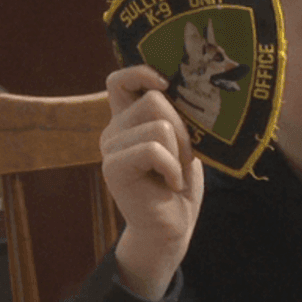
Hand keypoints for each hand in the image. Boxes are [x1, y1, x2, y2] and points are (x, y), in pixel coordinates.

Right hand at [100, 66, 204, 300]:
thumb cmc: (179, 185)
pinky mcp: (113, 167)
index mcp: (129, 120)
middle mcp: (114, 129)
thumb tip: (191, 88)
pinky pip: (154, 149)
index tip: (166, 83)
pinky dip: (173, 168)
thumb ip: (177, 117)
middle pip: (155, 100)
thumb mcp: (184, 144)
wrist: (171, 228)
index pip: (120, 81)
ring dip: (180, 153)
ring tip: (173, 174)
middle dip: (182, 128)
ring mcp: (110, 148)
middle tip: (183, 158)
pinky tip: (170, 185)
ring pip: (159, 125)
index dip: (140, 72)